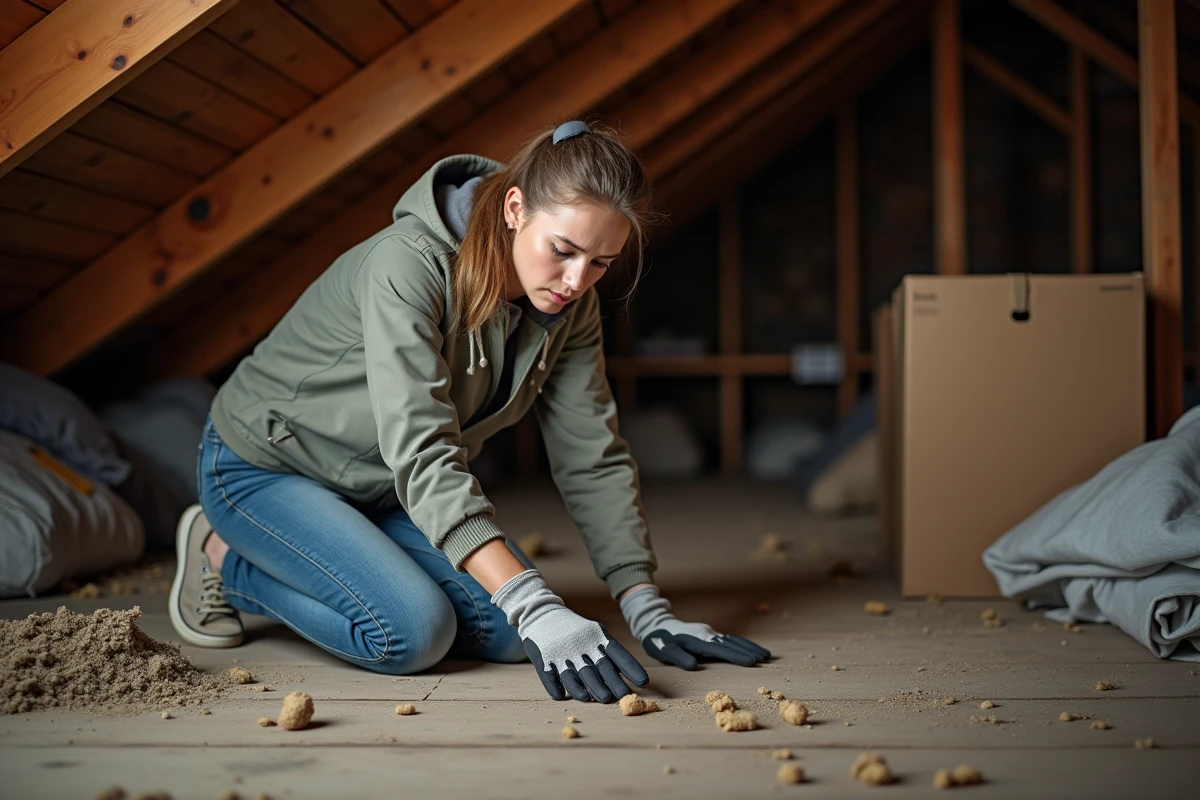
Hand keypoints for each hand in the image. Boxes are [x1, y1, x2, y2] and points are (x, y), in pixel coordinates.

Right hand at [491, 569, 648, 701]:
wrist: (541, 613)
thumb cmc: (574, 630)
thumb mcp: (593, 633)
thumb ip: (607, 653)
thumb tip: (623, 676)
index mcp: (596, 637)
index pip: (617, 653)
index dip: (630, 667)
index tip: (643, 681)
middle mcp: (581, 644)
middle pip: (598, 667)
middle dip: (610, 683)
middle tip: (622, 697)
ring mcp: (561, 651)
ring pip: (575, 673)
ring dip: (584, 688)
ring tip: (594, 699)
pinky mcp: (544, 658)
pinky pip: (550, 675)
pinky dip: (555, 686)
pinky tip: (561, 696)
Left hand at [619, 584, 770, 669]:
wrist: (655, 623)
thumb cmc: (659, 641)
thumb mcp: (664, 651)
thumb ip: (678, 657)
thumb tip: (693, 665)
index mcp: (698, 640)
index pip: (721, 650)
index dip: (737, 656)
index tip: (753, 662)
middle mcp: (707, 634)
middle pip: (732, 643)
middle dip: (749, 651)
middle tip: (766, 658)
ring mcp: (708, 633)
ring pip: (733, 640)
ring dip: (749, 646)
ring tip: (765, 654)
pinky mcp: (708, 634)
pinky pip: (728, 639)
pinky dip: (741, 643)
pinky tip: (748, 648)